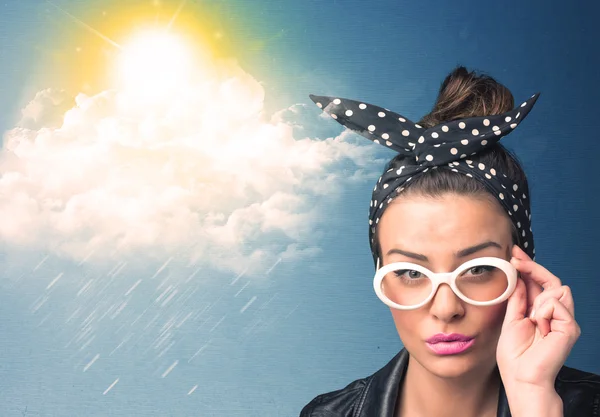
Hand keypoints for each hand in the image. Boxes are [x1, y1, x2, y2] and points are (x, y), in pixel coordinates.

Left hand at [496, 245, 580, 391]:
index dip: (528, 267)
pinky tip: (539, 325)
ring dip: (538, 298)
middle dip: (532, 266)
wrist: (521, 378)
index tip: (514, 253)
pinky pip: (557, 304)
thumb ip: (518, 299)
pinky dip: (543, 311)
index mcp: (539, 312)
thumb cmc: (515, 356)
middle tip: (515, 258)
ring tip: (531, 318)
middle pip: (551, 280)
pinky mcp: (570, 328)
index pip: (538, 283)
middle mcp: (554, 314)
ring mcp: (564, 320)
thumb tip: (519, 277)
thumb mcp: (511, 320)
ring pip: (556, 289)